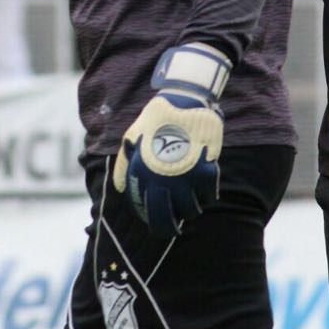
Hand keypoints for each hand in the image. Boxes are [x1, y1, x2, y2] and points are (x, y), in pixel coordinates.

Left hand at [112, 44, 230, 236]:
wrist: (184, 99)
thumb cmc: (156, 119)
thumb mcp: (132, 138)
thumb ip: (123, 166)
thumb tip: (119, 189)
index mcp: (142, 175)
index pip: (146, 212)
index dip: (152, 222)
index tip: (158, 222)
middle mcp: (162, 181)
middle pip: (166, 220)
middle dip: (170, 229)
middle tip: (174, 229)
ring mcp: (185, 177)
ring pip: (191, 211)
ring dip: (191, 210)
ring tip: (192, 204)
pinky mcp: (205, 170)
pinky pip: (209, 196)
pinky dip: (208, 197)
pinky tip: (206, 192)